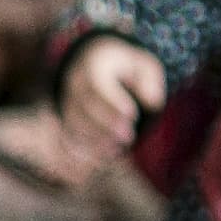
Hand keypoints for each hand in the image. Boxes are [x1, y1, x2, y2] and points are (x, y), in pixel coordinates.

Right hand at [57, 36, 167, 163]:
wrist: (91, 67)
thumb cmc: (124, 69)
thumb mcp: (141, 65)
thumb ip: (149, 80)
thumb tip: (153, 102)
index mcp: (92, 68)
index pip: (98, 86)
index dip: (113, 102)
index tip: (132, 114)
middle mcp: (75, 86)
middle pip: (85, 107)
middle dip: (105, 123)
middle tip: (128, 137)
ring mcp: (67, 103)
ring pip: (76, 123)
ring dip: (96, 138)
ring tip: (119, 149)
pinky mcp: (66, 119)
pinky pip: (71, 135)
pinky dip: (86, 147)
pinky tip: (107, 155)